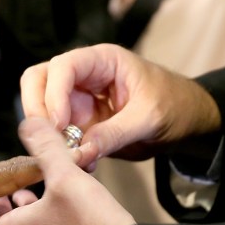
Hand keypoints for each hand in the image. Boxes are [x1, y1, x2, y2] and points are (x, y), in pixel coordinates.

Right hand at [20, 43, 221, 161]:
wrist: (187, 121)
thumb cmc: (175, 104)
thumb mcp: (150, 118)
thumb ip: (115, 133)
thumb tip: (81, 152)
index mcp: (102, 61)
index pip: (63, 66)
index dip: (54, 94)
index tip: (60, 124)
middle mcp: (83, 76)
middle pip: (38, 80)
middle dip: (37, 109)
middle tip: (48, 139)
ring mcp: (77, 100)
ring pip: (41, 107)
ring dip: (45, 132)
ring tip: (64, 154)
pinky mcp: (79, 123)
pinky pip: (57, 134)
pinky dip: (59, 149)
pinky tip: (78, 163)